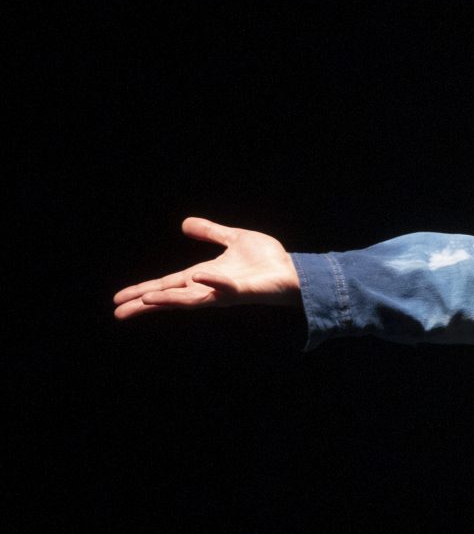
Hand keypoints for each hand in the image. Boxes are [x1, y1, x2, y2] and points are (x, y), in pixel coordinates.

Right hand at [114, 218, 301, 319]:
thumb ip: (210, 232)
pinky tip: (197, 277)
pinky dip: (212, 283)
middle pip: (171, 296)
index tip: (120, 300)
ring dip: (170, 298)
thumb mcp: (232, 239)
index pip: (168, 284)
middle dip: (146, 302)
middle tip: (119, 311)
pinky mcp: (244, 292)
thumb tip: (184, 223)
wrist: (293, 269)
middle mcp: (210, 287)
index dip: (144, 291)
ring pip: (192, 298)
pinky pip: (225, 289)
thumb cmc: (266, 260)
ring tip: (146, 298)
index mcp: (204, 276)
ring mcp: (226, 291)